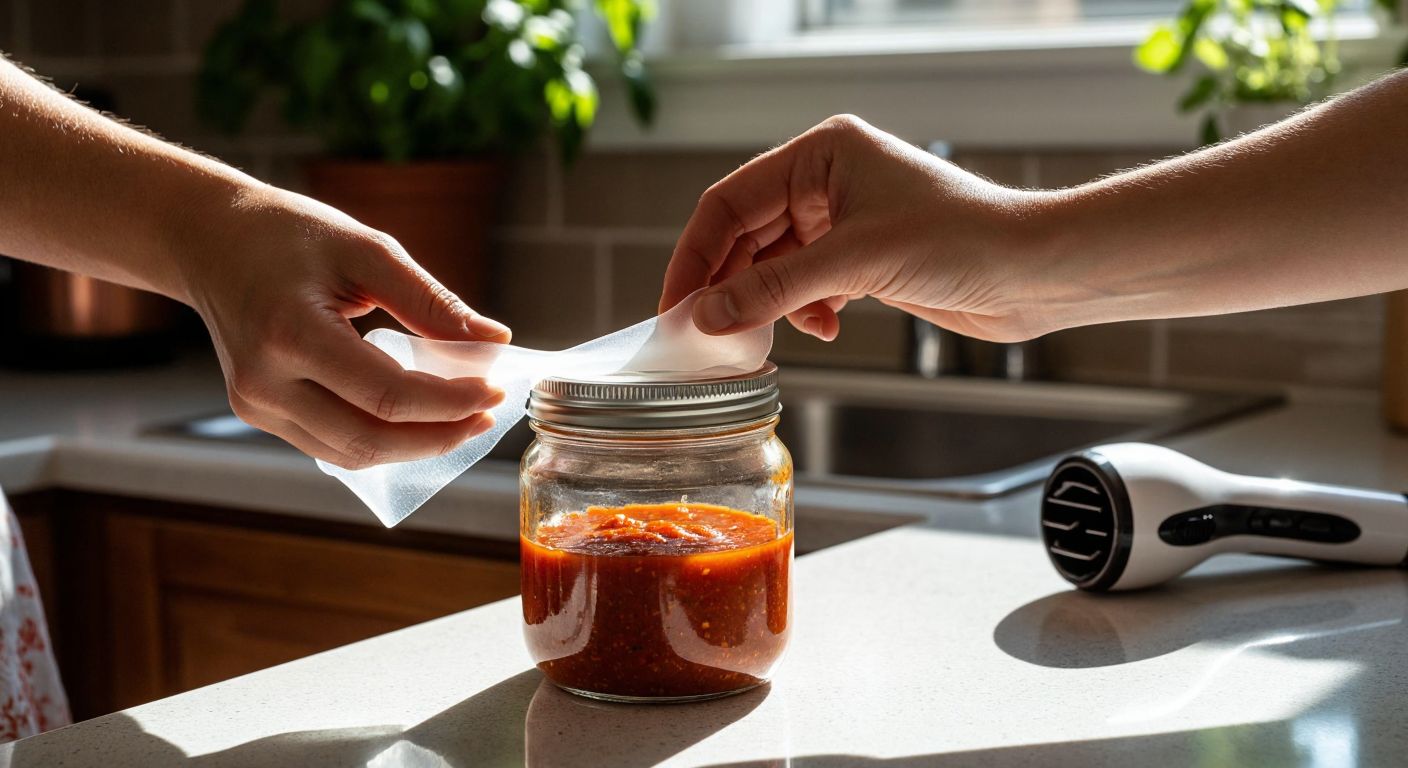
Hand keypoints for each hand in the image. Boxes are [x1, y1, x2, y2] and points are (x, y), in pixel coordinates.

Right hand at [177, 183, 509, 469]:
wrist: (210, 241)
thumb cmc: (289, 235)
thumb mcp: (367, 251)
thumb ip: (431, 302)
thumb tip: (496, 340)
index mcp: (288, 334)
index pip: (386, 395)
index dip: (449, 402)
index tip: (495, 388)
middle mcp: (264, 382)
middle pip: (369, 439)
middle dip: (439, 435)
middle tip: (486, 413)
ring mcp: (255, 405)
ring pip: (352, 454)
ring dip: (415, 446)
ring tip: (462, 418)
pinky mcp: (257, 413)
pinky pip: (331, 445)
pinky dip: (382, 440)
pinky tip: (418, 419)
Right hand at [659, 115, 1064, 342]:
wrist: (1034, 272)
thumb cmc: (963, 240)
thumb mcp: (855, 262)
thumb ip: (774, 289)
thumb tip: (708, 316)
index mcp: (821, 153)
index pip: (730, 202)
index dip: (695, 255)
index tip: (674, 305)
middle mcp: (828, 180)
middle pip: (747, 236)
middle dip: (730, 285)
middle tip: (706, 334)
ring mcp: (845, 221)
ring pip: (775, 266)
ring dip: (769, 304)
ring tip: (763, 336)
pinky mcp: (864, 259)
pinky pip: (806, 286)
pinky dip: (804, 311)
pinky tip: (825, 327)